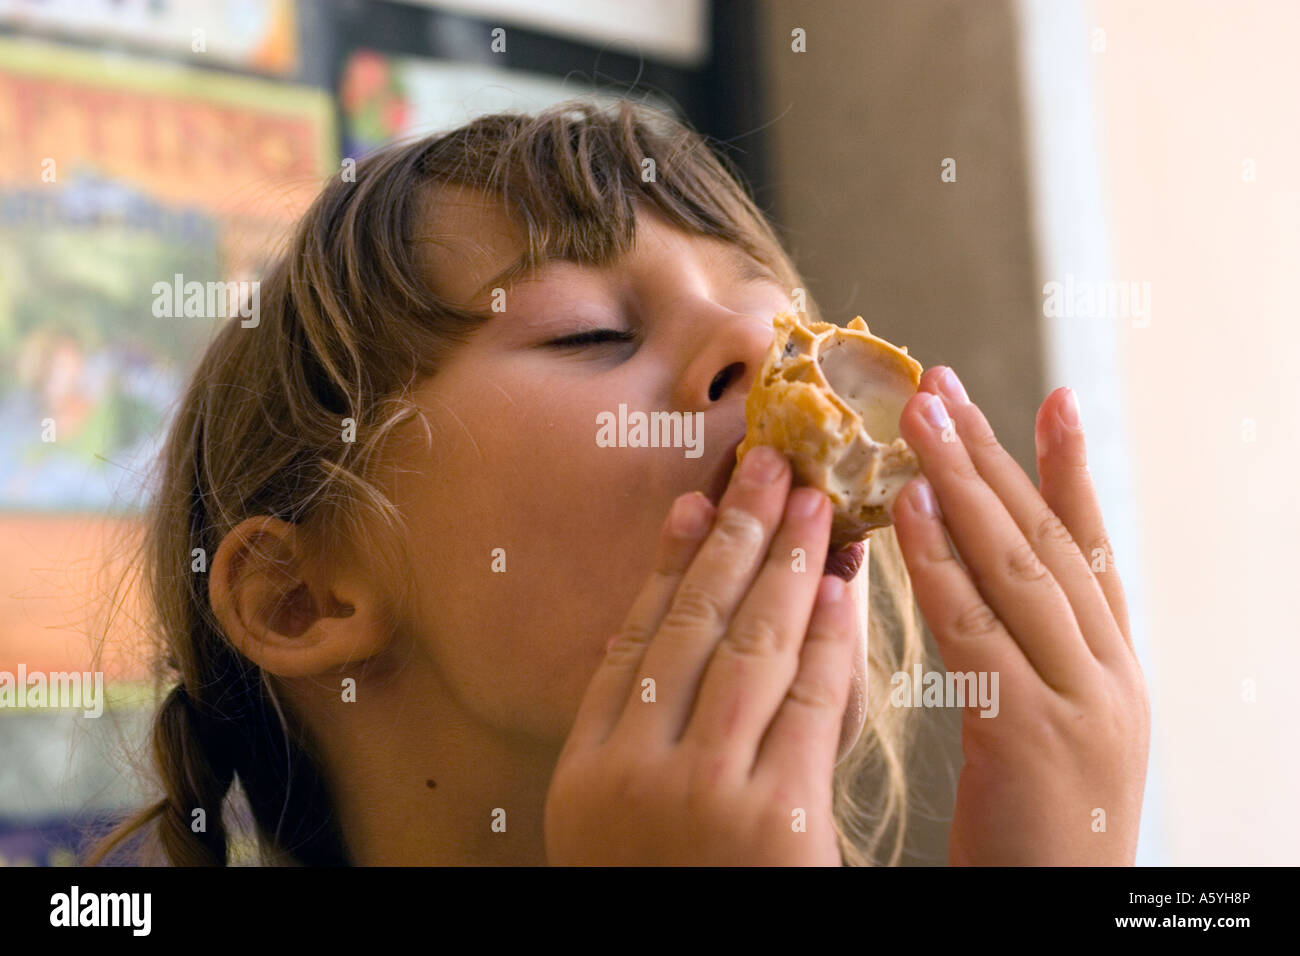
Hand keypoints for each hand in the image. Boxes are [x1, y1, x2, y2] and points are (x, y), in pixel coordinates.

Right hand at [544, 446, 857, 864]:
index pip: (634, 641)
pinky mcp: (773, 820)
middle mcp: (630, 774)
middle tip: (768, 466)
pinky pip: (806, 704)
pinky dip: (826, 639)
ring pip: (748, 650)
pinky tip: (841, 588)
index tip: (698, 499)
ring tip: (813, 503)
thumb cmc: (670, 894)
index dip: (668, 563)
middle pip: (689, 627)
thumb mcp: (620, 823)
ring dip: (785, 567)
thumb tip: (651, 628)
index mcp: (585, 773)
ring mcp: (699, 796)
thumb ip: (635, 735)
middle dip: (734, 537)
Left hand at [889, 367, 1149, 864]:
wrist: (1058, 921)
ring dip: (967, 486)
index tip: (1053, 398)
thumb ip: (1024, 659)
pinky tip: (912, 510)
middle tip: (944, 385)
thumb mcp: (1045, 731)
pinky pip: (980, 631)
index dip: (1072, 472)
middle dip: (996, 457)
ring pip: (1019, 570)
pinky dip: (945, 564)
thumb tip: (977, 583)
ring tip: (922, 418)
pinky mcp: (1034, 739)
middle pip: (1048, 542)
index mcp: (1113, 671)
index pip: (1091, 551)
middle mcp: (1110, 675)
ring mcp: (1082, 704)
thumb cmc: (1036, 836)